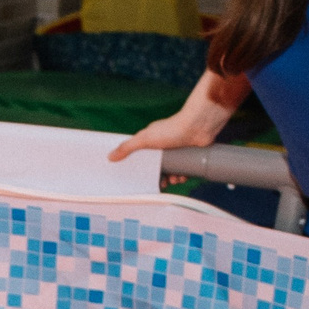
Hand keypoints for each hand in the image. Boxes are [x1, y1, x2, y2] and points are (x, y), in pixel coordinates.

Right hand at [107, 102, 232, 170]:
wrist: (198, 126)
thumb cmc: (172, 128)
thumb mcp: (144, 138)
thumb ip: (127, 147)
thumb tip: (110, 156)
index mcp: (152, 142)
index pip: (144, 158)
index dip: (143, 170)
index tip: (142, 179)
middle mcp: (165, 146)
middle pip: (158, 167)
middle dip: (159, 177)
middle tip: (161, 183)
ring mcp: (178, 151)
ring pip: (172, 170)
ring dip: (173, 178)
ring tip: (173, 180)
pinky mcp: (189, 155)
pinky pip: (184, 170)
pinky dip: (184, 175)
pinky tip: (183, 176)